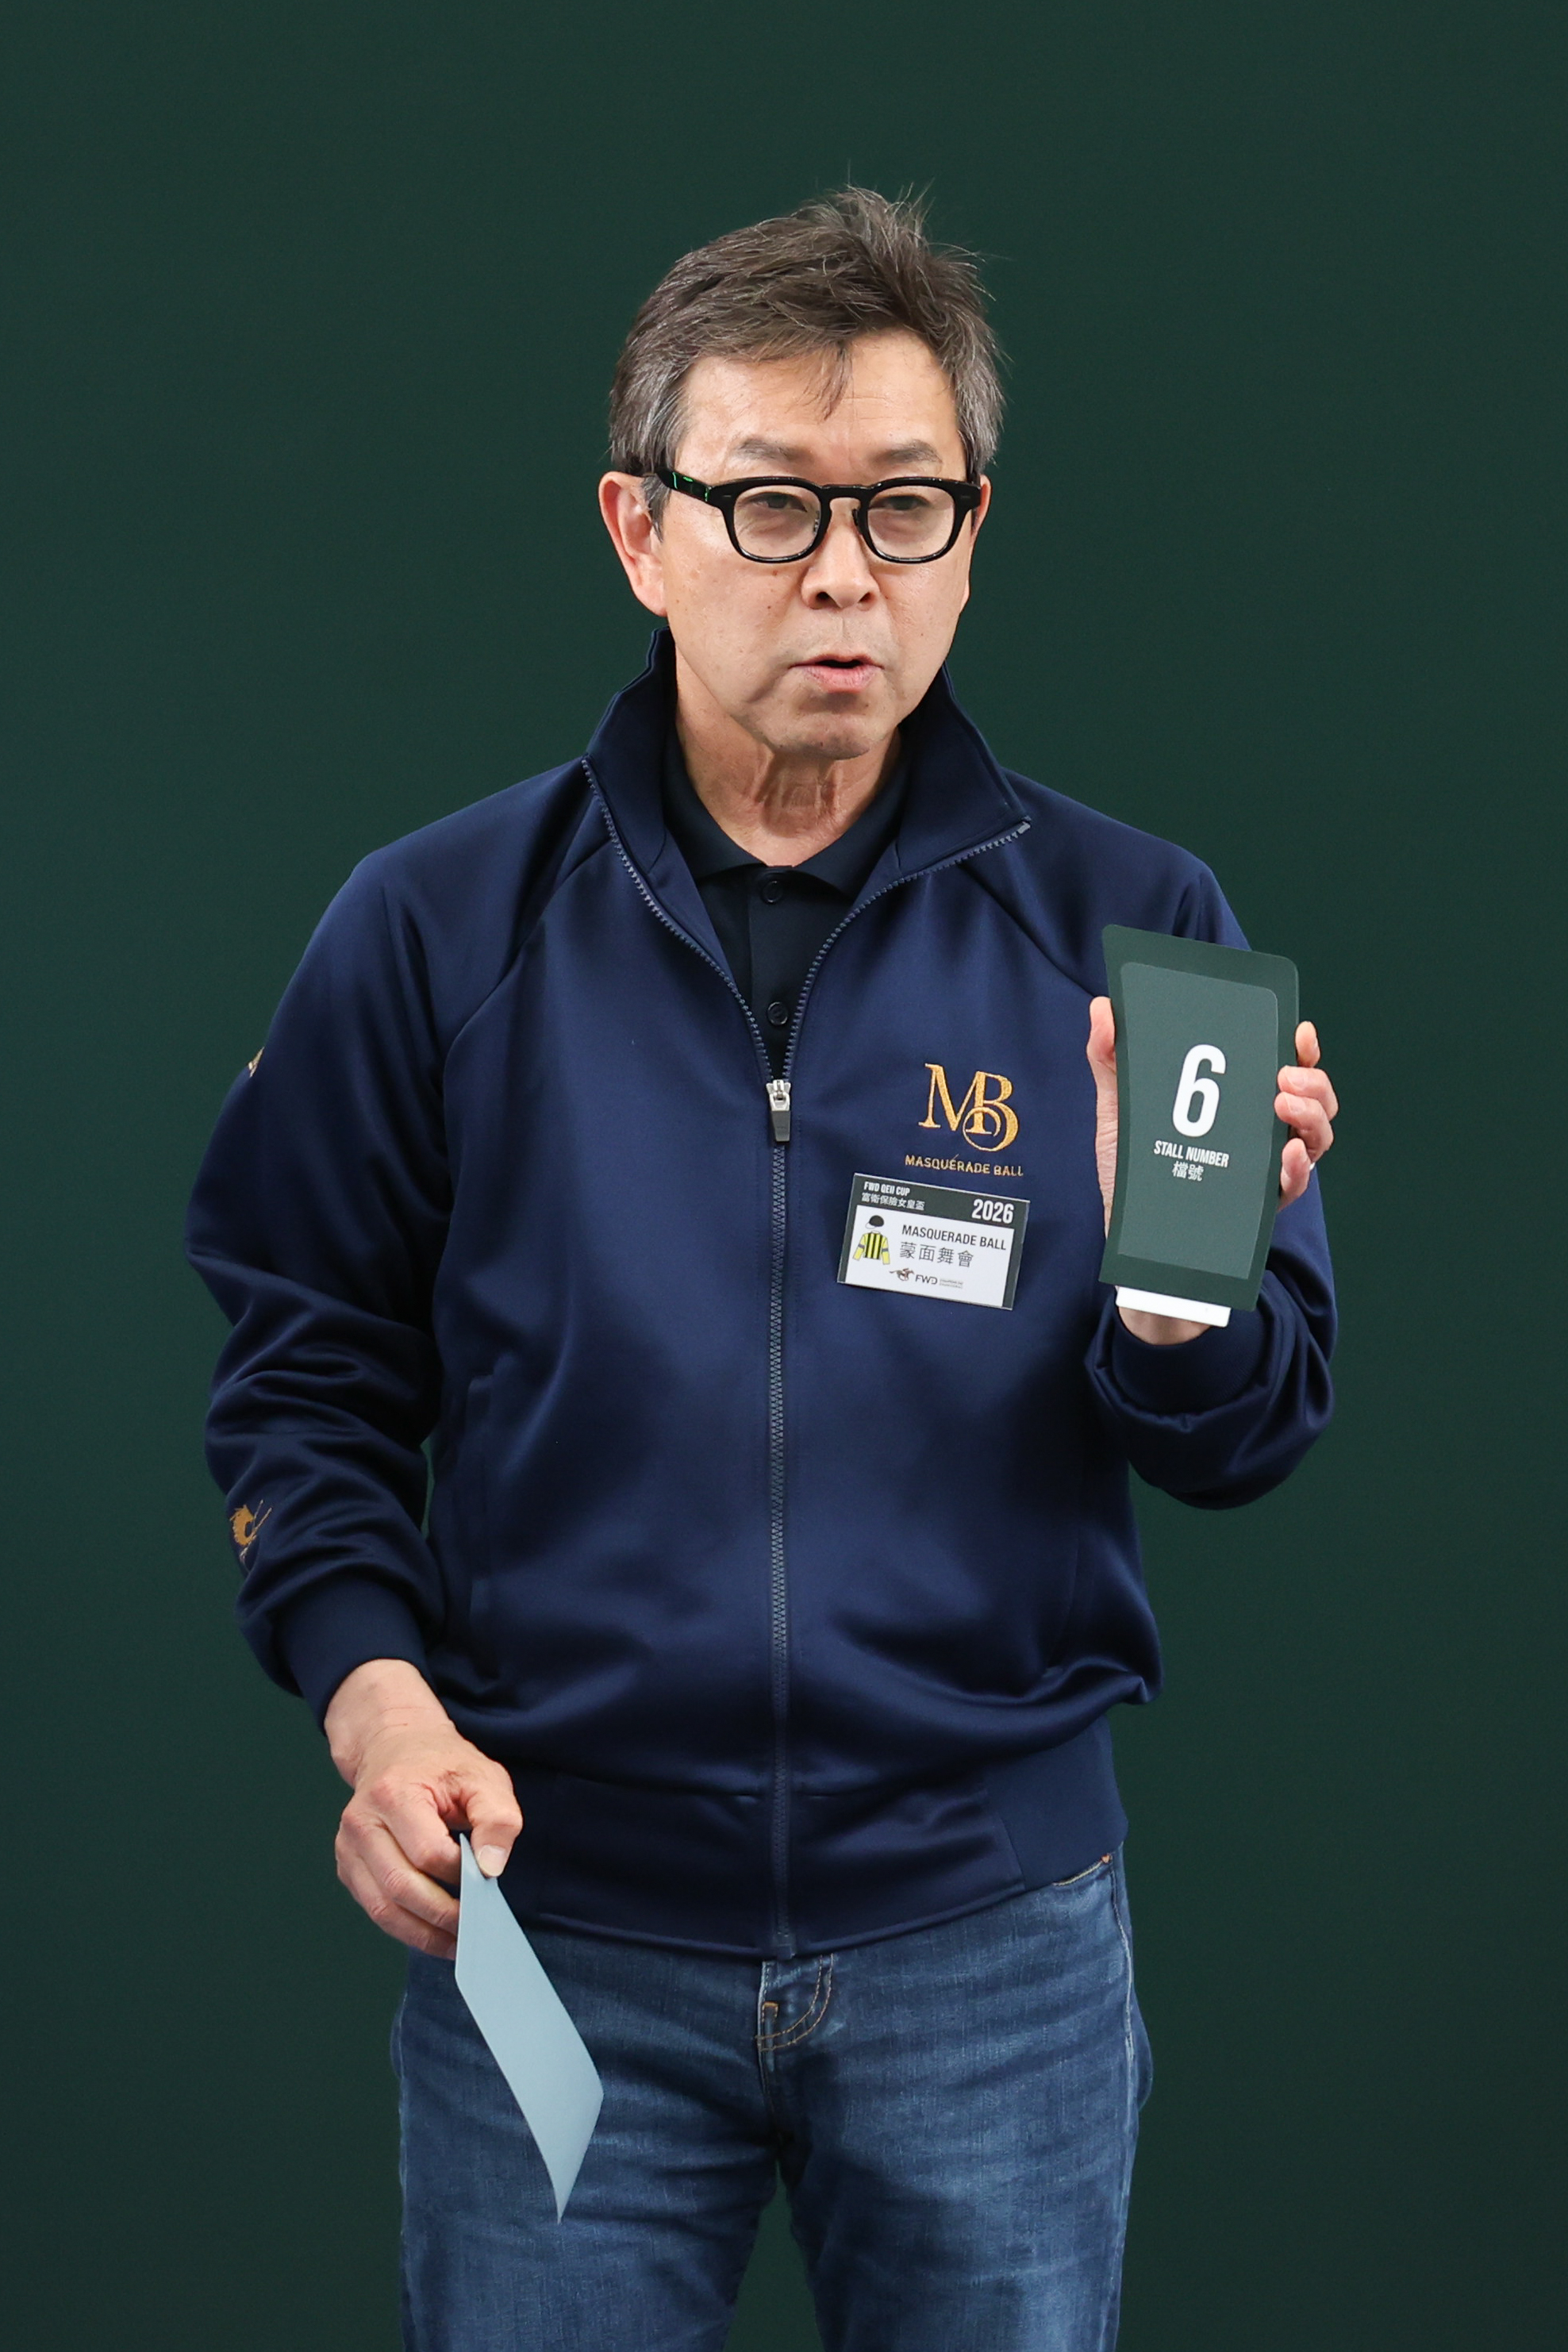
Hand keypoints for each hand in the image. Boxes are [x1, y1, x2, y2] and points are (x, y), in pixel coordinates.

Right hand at [324, 1658, 522, 1958]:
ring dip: (422, 1933)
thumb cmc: (443, 1766)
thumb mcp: (484, 1778)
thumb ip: (497, 1819)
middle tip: (477, 1928)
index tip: (486, 1879)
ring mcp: (349, 1846)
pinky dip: (405, 1926)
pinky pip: (375, 1908)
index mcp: (393, 1794)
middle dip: (442, 1915)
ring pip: (382, 1908)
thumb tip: (491, 1869)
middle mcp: (361, 1821)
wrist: (396, 1747)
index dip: (460, 1873)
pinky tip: (433, 1931)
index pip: (428, 1852)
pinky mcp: (348, 1866)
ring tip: (458, 1943)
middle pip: (401, 1887)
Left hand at [1086, 1001, 1337, 1344]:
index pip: (1285, 1064)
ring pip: (1316, 1137)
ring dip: (1311, 1115)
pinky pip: (1295, 1185)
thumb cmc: (1131, 1174)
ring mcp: (1267, 1168)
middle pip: (1313, 1097)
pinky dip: (1298, 1166)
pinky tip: (1285, 1152)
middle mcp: (1261, 1131)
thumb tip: (1104, 1006)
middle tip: (1284, 1073)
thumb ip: (1112, 1060)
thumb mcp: (1119, 1112)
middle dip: (1313, 1078)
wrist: (1132, 1242)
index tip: (1299, 1031)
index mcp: (1238, 1102)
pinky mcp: (1262, 1206)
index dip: (1302, 1047)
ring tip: (1283, 1102)